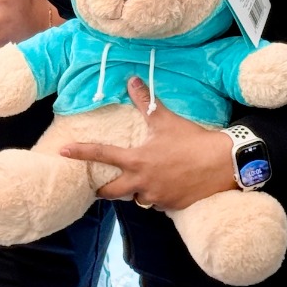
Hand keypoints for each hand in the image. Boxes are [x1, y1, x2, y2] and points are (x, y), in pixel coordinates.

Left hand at [60, 77, 235, 209]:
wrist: (223, 164)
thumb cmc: (192, 140)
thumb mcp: (165, 120)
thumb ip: (145, 101)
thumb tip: (132, 79)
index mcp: (136, 161)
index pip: (101, 155)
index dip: (80, 153)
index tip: (62, 151)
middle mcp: (142, 182)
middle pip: (112, 192)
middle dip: (102, 191)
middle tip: (97, 188)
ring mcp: (156, 197)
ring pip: (137, 199)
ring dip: (134, 192)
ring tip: (137, 183)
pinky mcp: (171, 206)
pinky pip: (157, 204)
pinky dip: (156, 197)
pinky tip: (163, 188)